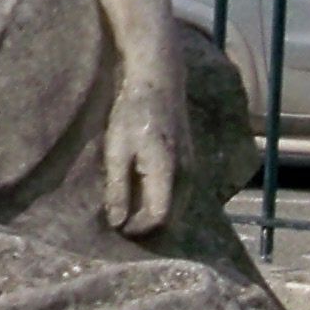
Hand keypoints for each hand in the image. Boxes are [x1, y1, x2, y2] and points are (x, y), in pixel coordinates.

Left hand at [101, 38, 185, 237]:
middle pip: (172, 217)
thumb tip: (118, 223)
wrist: (158, 81)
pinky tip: (143, 193)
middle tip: (122, 221)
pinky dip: (163, 200)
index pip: (159, 217)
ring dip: (156, 213)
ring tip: (130, 209)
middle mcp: (186, 174)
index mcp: (167, 172)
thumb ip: (118, 188)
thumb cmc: (131, 112)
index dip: (138, 228)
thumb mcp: (117, 150)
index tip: (117, 225)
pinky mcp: (190, 161)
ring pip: (177, 206)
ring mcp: (192, 167)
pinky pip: (180, 193)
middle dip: (147, 225)